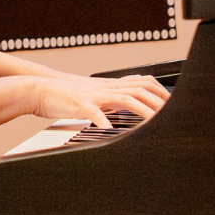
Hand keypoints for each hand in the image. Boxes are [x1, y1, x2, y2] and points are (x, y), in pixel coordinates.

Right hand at [29, 75, 168, 128]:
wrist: (40, 89)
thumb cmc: (67, 96)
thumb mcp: (94, 94)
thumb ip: (112, 98)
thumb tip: (130, 104)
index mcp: (110, 86)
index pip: (143, 82)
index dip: (161, 91)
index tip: (173, 103)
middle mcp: (106, 88)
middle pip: (140, 89)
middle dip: (159, 101)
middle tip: (174, 114)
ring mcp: (94, 95)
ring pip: (125, 98)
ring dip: (143, 111)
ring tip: (155, 123)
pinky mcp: (80, 104)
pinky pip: (95, 113)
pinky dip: (105, 122)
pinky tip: (112, 132)